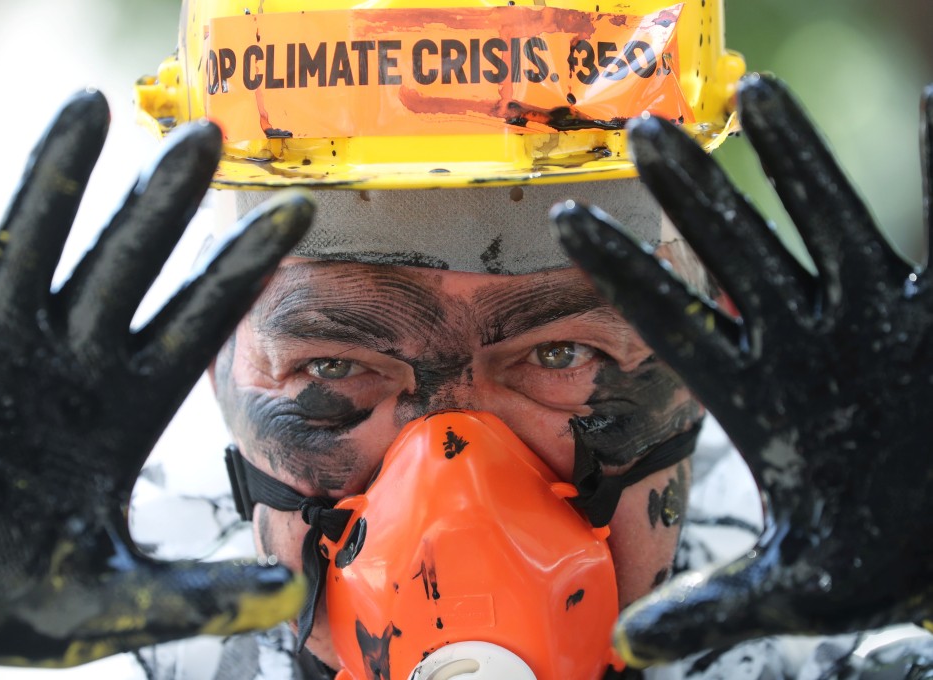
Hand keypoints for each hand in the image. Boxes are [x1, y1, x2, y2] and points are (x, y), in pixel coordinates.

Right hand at [0, 91, 311, 676]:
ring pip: (35, 237)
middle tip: (207, 140)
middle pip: (128, 261)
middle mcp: (68, 359)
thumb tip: (293, 600)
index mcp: (123, 409)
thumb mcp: (102, 609)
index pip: (198, 323)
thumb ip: (195, 597)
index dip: (245, 268)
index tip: (299, 213)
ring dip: (60, 175)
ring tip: (91, 108)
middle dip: (163, 202)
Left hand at [553, 74, 932, 665]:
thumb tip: (634, 649)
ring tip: (758, 88)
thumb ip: (718, 608)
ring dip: (797, 157)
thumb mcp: (799, 591)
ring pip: (825, 221)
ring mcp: (872, 320)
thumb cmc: (884, 563)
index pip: (673, 323)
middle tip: (643, 130)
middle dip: (695, 193)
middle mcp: (805, 344)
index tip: (566, 221)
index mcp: (758, 398)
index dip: (623, 273)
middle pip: (738, 252)